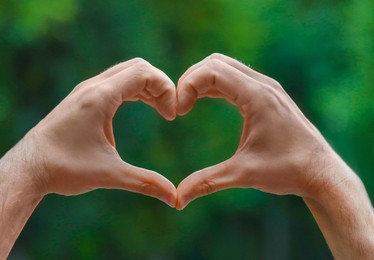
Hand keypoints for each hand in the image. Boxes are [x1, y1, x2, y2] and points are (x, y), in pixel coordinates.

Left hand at [22, 58, 176, 205]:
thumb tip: (174, 198)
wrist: (29, 168)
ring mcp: (86, 90)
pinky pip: (116, 83)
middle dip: (160, 85)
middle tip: (169, 111)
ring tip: (161, 110)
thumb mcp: (110, 174)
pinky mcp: (83, 98)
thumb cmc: (65, 169)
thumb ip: (145, 183)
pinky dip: (134, 90)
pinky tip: (142, 106)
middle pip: (138, 67)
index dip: (166, 90)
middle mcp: (93, 87)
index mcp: (100, 97)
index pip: (144, 73)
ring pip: (126, 72)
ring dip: (148, 87)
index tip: (172, 116)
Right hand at [176, 53, 347, 208]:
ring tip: (186, 104)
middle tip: (179, 105)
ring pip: (224, 67)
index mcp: (258, 97)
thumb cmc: (288, 171)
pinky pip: (234, 78)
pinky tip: (202, 101)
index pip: (212, 71)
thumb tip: (178, 200)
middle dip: (191, 79)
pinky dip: (214, 85)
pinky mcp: (266, 95)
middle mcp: (262, 85)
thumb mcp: (244, 174)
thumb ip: (208, 182)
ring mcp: (266, 88)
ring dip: (201, 80)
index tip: (178, 112)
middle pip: (215, 62)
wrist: (321, 172)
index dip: (188, 86)